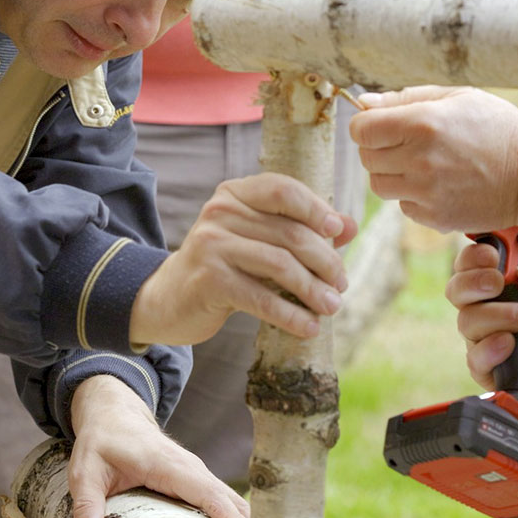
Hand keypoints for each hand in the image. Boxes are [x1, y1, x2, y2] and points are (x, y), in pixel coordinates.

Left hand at [67, 375, 249, 517]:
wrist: (115, 413)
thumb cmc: (101, 441)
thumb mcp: (86, 471)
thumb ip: (87, 503)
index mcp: (168, 465)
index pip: (205, 493)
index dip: (228, 516)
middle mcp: (190, 467)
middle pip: (228, 499)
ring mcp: (197, 472)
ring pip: (230, 499)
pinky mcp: (197, 480)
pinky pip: (223, 500)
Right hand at [130, 173, 357, 344]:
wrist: (167, 298)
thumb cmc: (224, 266)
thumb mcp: (260, 241)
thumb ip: (302, 228)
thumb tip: (350, 226)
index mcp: (235, 194)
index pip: (283, 190)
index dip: (316, 209)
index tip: (339, 232)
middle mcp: (220, 212)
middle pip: (289, 232)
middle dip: (324, 260)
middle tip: (341, 284)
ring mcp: (211, 244)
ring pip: (280, 264)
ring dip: (312, 289)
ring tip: (332, 307)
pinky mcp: (209, 280)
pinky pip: (261, 297)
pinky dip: (290, 314)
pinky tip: (308, 327)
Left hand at [350, 86, 517, 232]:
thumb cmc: (500, 129)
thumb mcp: (458, 97)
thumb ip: (407, 98)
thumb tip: (364, 103)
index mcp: (422, 124)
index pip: (361, 129)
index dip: (366, 125)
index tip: (381, 125)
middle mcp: (420, 160)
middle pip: (366, 158)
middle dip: (379, 148)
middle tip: (407, 143)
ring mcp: (427, 193)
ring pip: (380, 185)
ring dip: (392, 174)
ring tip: (423, 163)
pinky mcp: (435, 218)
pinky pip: (403, 206)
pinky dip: (413, 196)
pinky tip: (439, 184)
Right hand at [446, 241, 517, 412]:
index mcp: (505, 275)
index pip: (471, 259)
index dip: (474, 255)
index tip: (492, 256)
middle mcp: (489, 304)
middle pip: (456, 288)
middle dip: (472, 282)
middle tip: (498, 283)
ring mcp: (486, 336)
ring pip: (466, 322)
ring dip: (495, 316)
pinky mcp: (489, 367)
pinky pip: (474, 358)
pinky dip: (490, 349)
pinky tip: (510, 344)